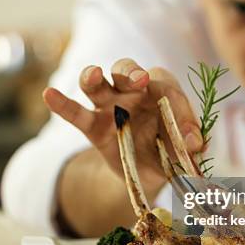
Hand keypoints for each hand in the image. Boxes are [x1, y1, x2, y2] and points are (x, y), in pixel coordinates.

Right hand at [43, 59, 202, 191]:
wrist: (150, 172)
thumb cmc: (172, 149)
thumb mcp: (187, 147)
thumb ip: (192, 141)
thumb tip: (195, 142)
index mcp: (161, 91)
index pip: (166, 87)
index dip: (179, 108)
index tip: (189, 135)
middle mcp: (134, 92)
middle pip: (127, 71)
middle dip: (132, 72)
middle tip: (140, 80)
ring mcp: (111, 106)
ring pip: (99, 85)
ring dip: (93, 76)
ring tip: (93, 75)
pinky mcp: (94, 126)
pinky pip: (77, 113)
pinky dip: (63, 104)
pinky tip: (48, 94)